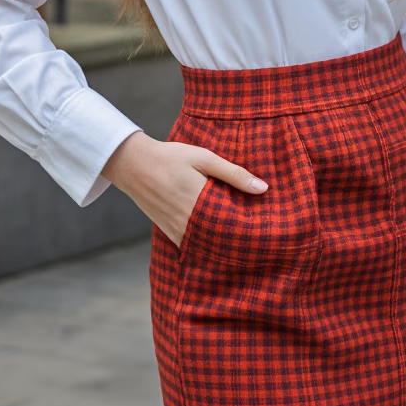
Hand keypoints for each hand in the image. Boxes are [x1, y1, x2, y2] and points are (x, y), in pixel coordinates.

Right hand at [101, 130, 268, 248]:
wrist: (133, 165)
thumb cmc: (171, 157)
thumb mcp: (204, 158)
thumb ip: (233, 173)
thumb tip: (262, 188)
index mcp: (200, 201)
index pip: (233, 225)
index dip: (253, 232)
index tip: (271, 236)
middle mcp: (188, 221)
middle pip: (223, 241)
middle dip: (244, 243)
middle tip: (266, 246)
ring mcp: (177, 230)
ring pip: (208, 247)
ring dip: (226, 247)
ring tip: (249, 248)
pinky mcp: (169, 233)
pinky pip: (193, 246)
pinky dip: (208, 247)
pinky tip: (222, 246)